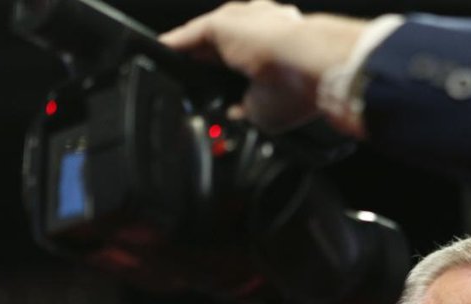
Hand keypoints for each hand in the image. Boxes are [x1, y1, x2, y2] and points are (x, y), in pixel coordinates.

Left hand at [159, 0, 366, 132]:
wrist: (310, 64)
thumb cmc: (301, 89)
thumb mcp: (270, 113)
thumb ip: (249, 110)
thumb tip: (235, 113)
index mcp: (282, 55)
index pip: (249, 64)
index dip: (229, 77)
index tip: (216, 93)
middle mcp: (264, 34)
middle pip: (225, 48)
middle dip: (207, 64)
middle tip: (190, 83)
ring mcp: (244, 25)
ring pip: (209, 38)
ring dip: (189, 52)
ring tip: (171, 69)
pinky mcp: (224, 23)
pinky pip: (192, 35)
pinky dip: (176, 45)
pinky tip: (160, 55)